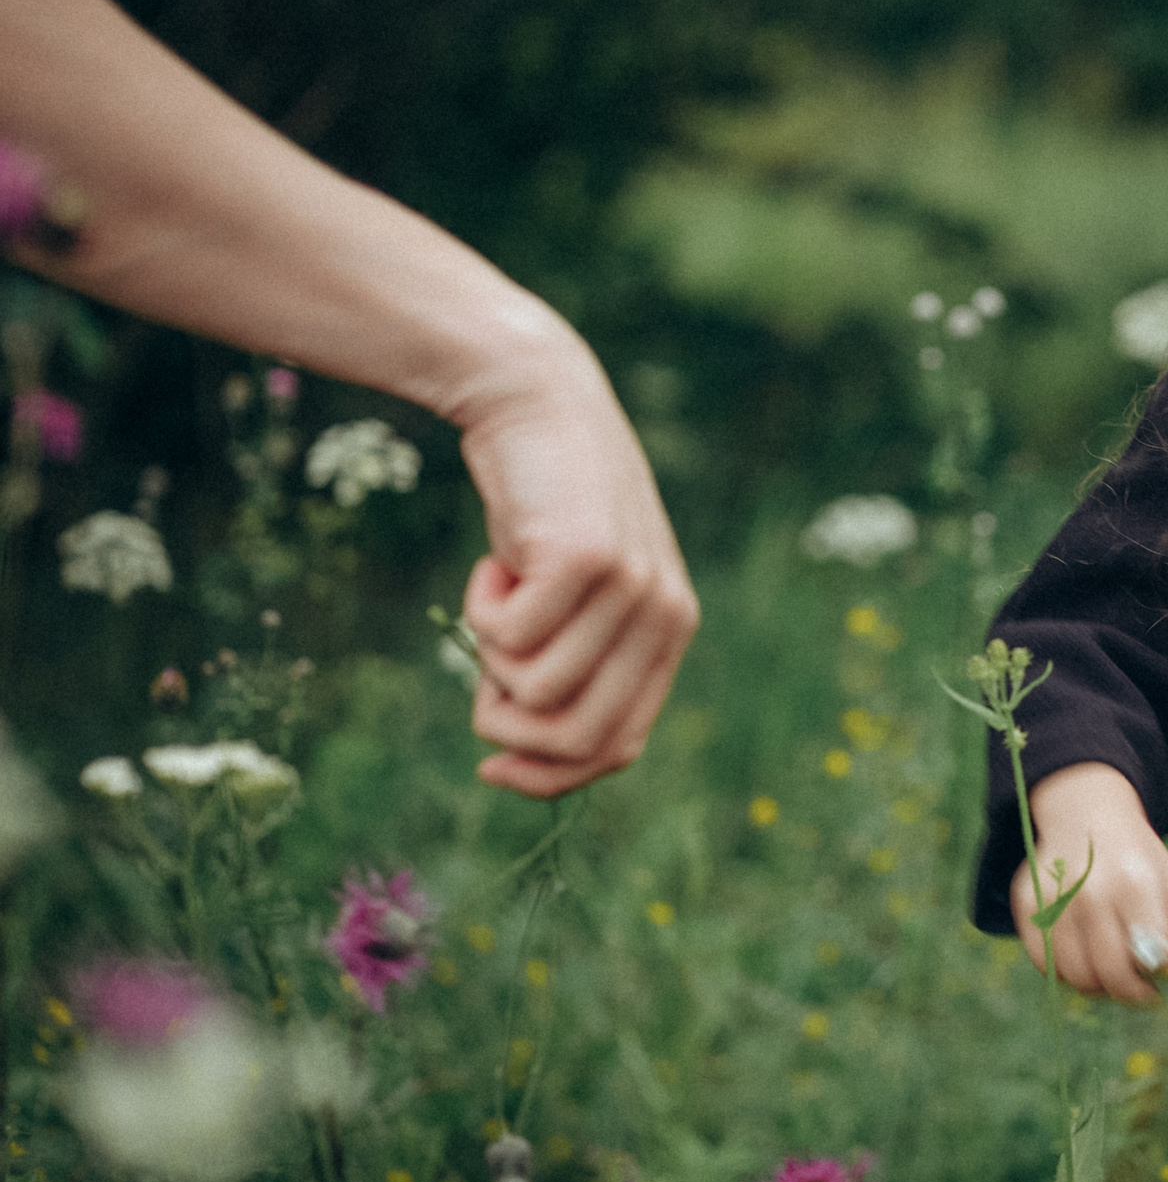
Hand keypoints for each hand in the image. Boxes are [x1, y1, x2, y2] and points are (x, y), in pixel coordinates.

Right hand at [456, 348, 698, 797]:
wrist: (539, 405)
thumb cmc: (542, 513)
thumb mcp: (569, 600)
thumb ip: (567, 667)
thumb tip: (514, 759)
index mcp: (671, 634)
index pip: (617, 748)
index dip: (548, 775)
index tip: (493, 769)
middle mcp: (666, 616)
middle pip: (576, 737)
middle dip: (509, 730)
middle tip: (481, 677)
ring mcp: (633, 588)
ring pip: (535, 690)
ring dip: (489, 656)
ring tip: (500, 593)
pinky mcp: (587, 560)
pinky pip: (508, 638)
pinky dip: (481, 608)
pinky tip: (496, 560)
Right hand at [1012, 761, 1167, 1004]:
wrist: (1084, 812)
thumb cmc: (1135, 858)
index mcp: (1135, 882)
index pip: (1150, 958)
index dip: (1158, 973)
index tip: (1161, 969)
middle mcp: (1090, 890)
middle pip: (1111, 974)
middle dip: (1131, 992)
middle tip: (1140, 988)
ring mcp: (1054, 898)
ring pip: (1076, 977)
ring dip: (1099, 987)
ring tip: (1111, 971)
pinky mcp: (1026, 904)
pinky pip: (1046, 965)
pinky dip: (1066, 973)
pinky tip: (1083, 957)